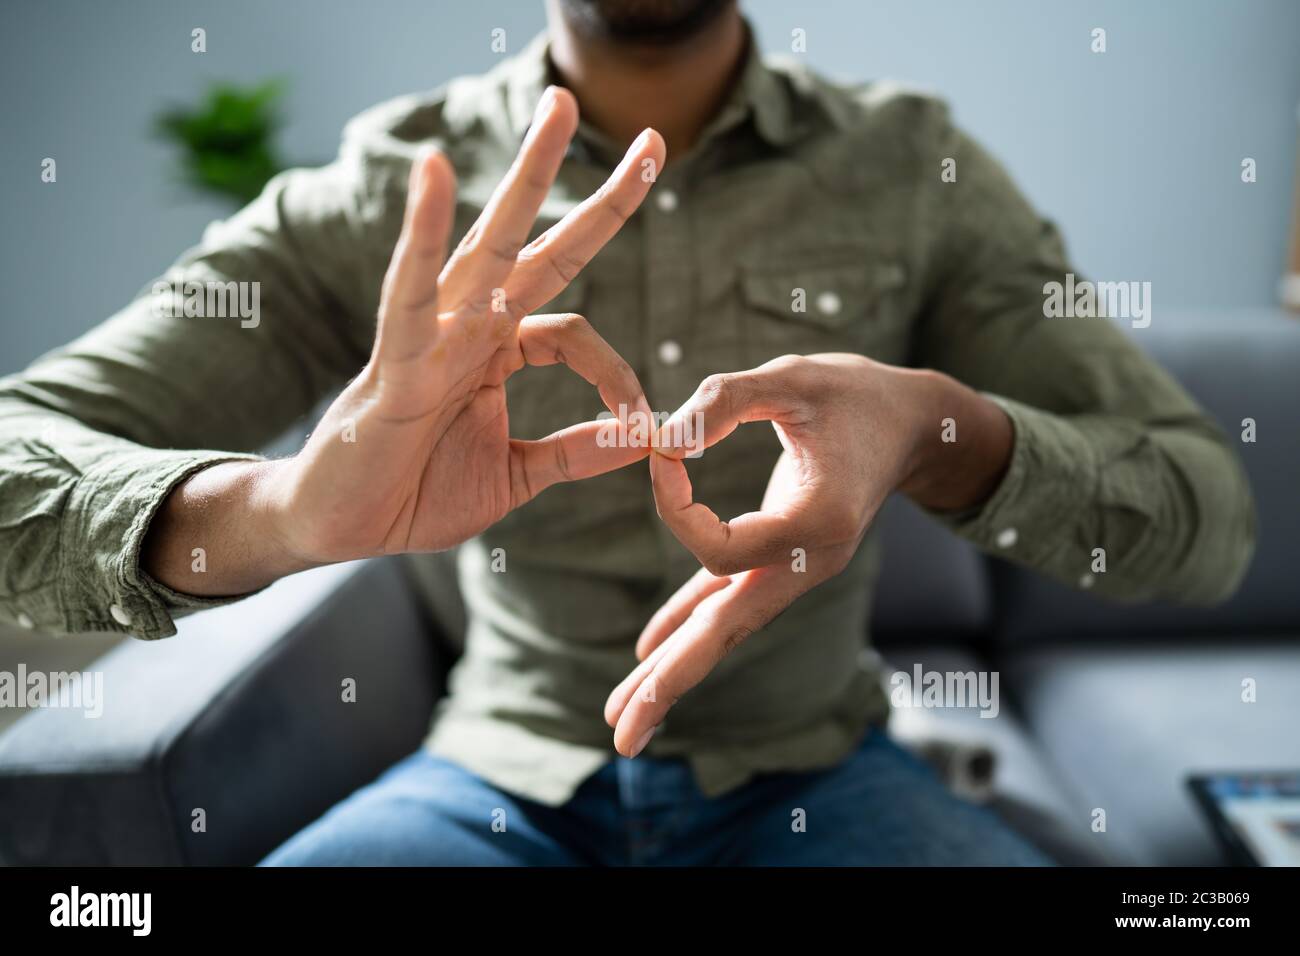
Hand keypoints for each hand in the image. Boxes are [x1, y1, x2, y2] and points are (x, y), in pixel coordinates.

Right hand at [145, 87, 665, 594]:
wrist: (339, 527)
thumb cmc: (415, 493)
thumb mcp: (517, 475)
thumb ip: (577, 454)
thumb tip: (645, 439)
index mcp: (494, 352)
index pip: (574, 331)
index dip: (617, 374)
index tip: (641, 422)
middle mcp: (467, 329)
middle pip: (535, 246)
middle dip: (589, 191)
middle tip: (650, 137)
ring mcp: (429, 339)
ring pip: (484, 245)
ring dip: (525, 176)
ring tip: (560, 108)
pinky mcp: (392, 366)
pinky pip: (408, 293)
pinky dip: (419, 236)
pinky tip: (431, 172)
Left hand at [603, 353, 1011, 755]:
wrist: (914, 424)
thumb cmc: (858, 394)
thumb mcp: (793, 379)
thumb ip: (726, 400)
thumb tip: (660, 438)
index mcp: (817, 525)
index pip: (720, 548)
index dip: (674, 505)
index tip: (660, 448)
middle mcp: (807, 562)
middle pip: (726, 636)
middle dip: (670, 685)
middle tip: (621, 739)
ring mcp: (796, 569)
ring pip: (724, 630)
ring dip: (673, 673)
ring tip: (624, 720)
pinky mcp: (782, 559)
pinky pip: (726, 602)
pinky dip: (688, 627)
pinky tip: (649, 655)